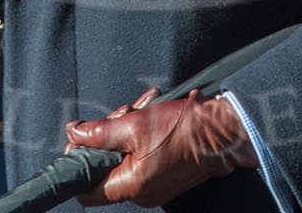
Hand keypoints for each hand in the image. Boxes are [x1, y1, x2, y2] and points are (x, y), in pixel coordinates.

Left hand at [64, 88, 257, 206]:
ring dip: (127, 129)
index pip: (87, 191)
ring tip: (144, 108)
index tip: (82, 140)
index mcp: (132, 185)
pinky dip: (142, 135)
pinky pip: (142, 157)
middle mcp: (142, 192)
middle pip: (107, 168)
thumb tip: (75, 133)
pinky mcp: (166, 175)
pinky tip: (153, 113)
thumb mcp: (135, 123)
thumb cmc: (186, 128)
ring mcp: (155, 185)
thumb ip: (99, 131)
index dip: (80, 162)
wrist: (226, 129)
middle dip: (108, 137)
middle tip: (122, 113)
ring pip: (124, 158)